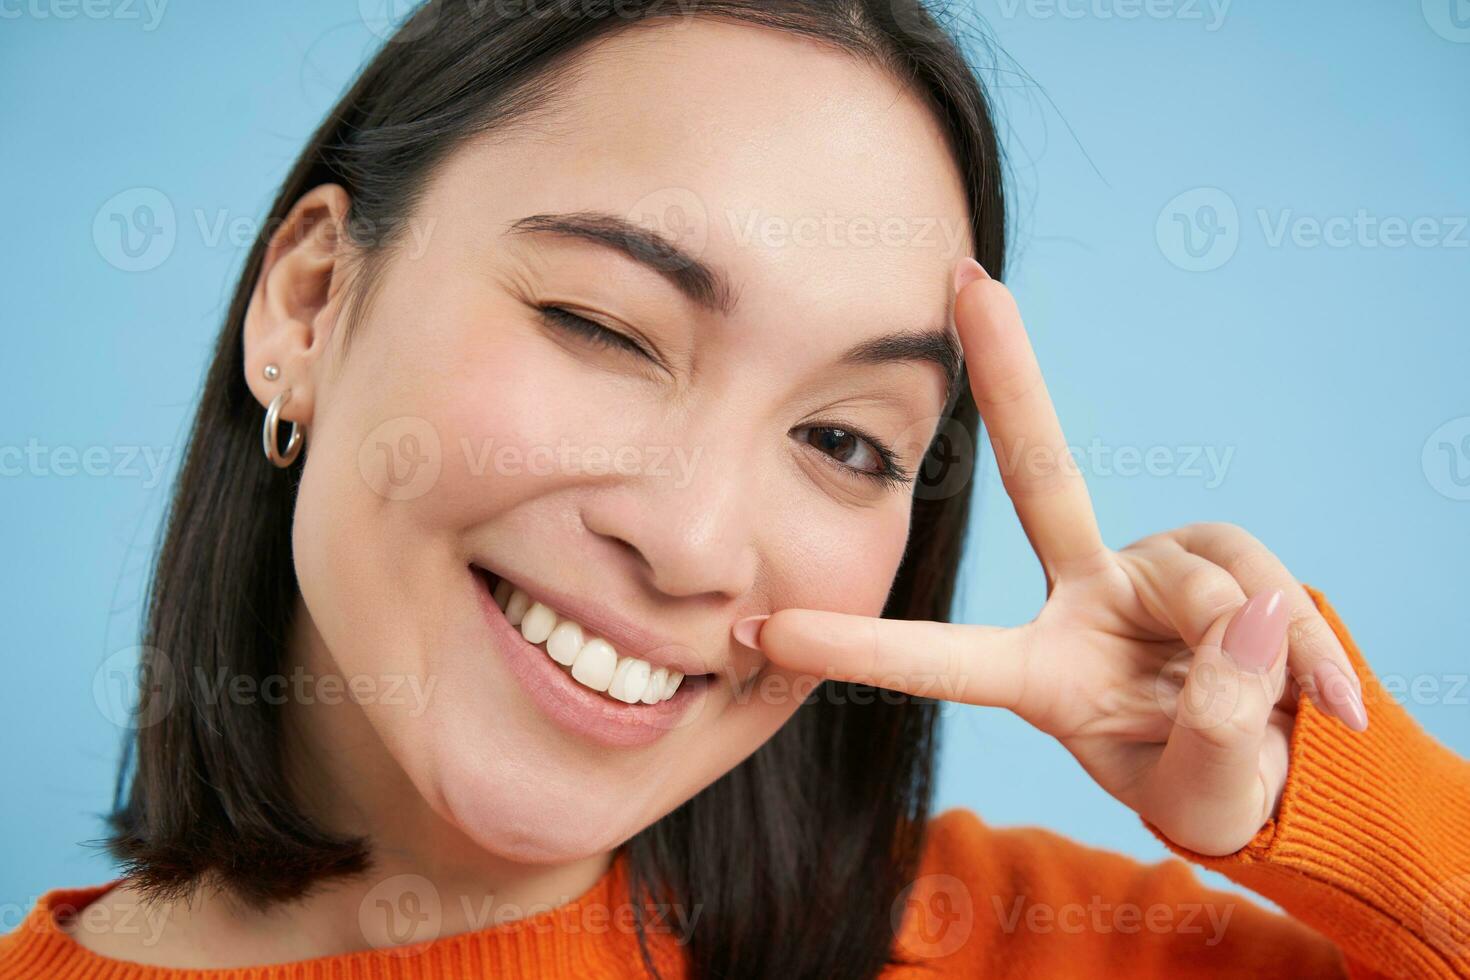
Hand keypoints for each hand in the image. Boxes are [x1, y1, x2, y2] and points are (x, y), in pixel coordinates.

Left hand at [735, 258, 1368, 856]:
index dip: (859, 646)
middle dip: (1011, 374)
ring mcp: (1150, 570)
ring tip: (1297, 717)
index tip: (763, 628)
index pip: (940, 658)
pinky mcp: (1219, 558)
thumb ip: (1220, 729)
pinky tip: (1327, 695)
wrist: (1283, 772)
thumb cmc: (1211, 786)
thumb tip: (1249, 622)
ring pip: (1213, 582)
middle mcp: (1084, 599)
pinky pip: (1267, 585)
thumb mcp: (1207, 790)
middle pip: (1045, 475)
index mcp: (1040, 674)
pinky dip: (1305, 642)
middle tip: (969, 281)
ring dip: (1260, 657)